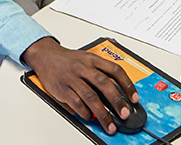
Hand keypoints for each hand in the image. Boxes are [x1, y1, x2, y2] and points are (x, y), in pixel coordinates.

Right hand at [22, 37, 137, 135]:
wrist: (46, 56)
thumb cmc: (69, 60)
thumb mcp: (87, 59)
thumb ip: (101, 72)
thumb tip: (119, 92)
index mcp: (93, 59)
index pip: (115, 70)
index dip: (127, 85)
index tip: (134, 98)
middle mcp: (83, 68)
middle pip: (104, 84)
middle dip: (117, 101)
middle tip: (125, 114)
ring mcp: (72, 78)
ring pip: (91, 97)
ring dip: (102, 113)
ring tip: (110, 125)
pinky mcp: (62, 89)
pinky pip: (76, 103)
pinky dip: (85, 113)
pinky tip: (91, 117)